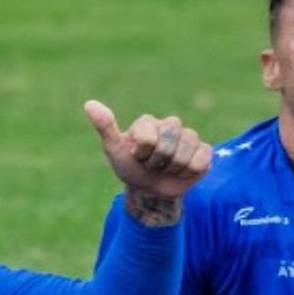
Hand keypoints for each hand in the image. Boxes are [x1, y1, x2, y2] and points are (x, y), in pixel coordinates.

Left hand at [85, 100, 210, 225]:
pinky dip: (189, 172)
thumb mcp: (115, 150)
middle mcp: (170, 124)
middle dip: (157, 163)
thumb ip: (105, 127)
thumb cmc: (131, 168)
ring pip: (184, 155)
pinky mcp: (204, 151)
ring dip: (172, 170)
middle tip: (152, 165)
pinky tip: (182, 171)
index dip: (142, 153)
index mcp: (148, 122)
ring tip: (166, 168)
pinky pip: (200, 161)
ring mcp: (189, 137)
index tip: (137, 156)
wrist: (150, 190)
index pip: (148, 137)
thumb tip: (89, 104)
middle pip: (168, 146)